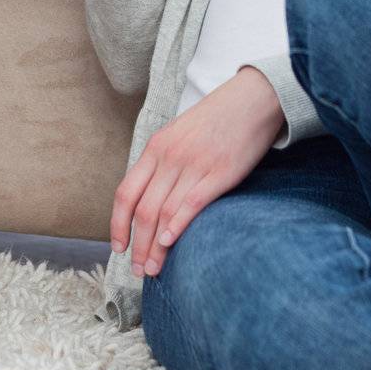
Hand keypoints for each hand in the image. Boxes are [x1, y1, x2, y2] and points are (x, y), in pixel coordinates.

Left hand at [111, 67, 284, 279]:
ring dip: (155, 247)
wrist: (252, 98)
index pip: (126, 192)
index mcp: (156, 148)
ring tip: (153, 270)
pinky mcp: (220, 173)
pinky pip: (191, 204)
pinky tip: (170, 244)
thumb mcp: (179, 133)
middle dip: (137, 246)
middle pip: (143, 210)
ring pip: (164, 213)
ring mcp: (194, 165)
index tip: (119, 247)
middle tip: (138, 271)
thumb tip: (152, 195)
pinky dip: (177, 226)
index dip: (118, 224)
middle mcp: (169, 157)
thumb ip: (163, 161)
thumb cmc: (217, 119)